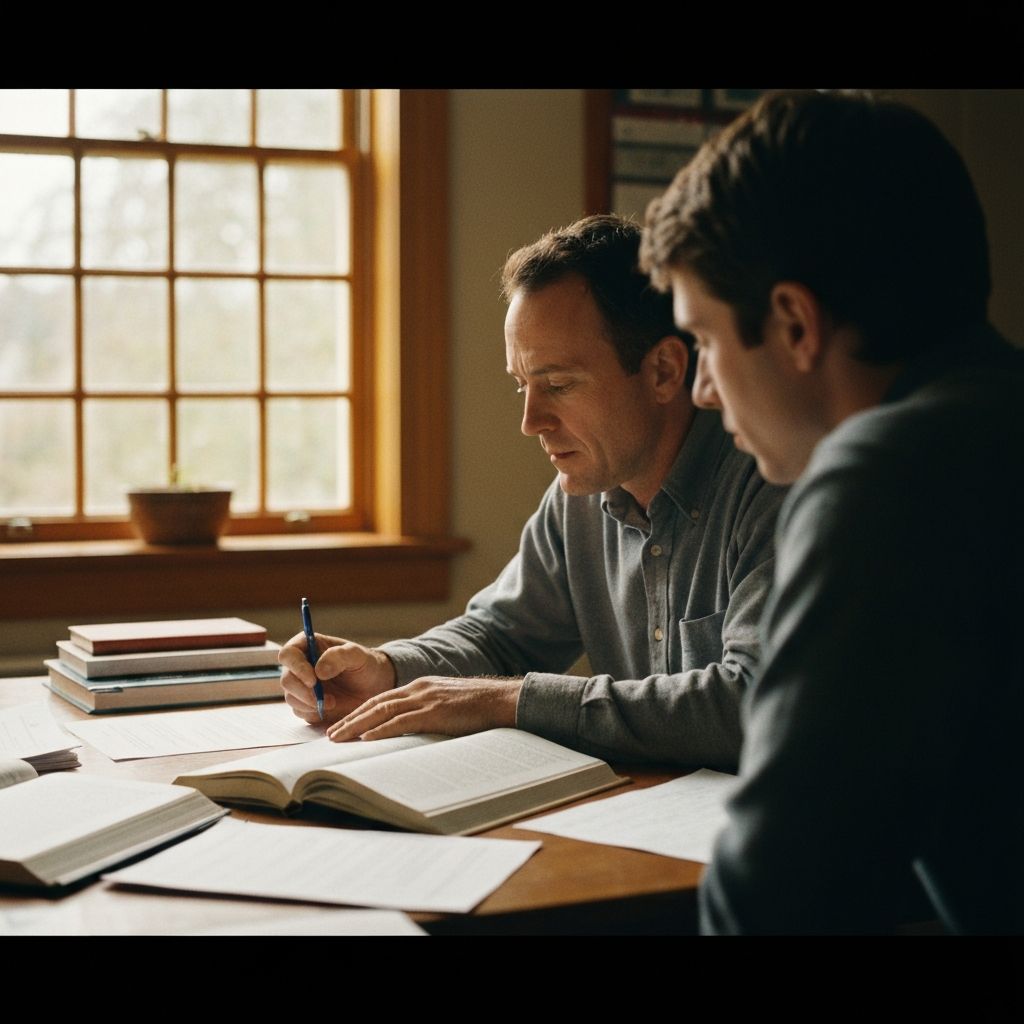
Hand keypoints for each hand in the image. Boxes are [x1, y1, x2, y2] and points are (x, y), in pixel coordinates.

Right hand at [278, 632, 397, 725]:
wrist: (375, 687)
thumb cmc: (366, 665)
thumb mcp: (358, 656)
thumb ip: (339, 656)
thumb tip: (318, 670)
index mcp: (309, 646)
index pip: (288, 654)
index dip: (296, 667)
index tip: (313, 679)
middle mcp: (301, 666)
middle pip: (286, 679)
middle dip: (302, 691)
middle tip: (320, 698)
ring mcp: (302, 686)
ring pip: (291, 697)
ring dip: (308, 703)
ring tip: (333, 702)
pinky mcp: (307, 704)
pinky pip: (300, 711)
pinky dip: (312, 712)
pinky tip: (329, 708)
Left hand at [326, 676, 522, 741]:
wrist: (501, 700)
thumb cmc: (478, 708)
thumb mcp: (447, 705)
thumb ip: (427, 712)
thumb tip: (409, 733)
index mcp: (420, 687)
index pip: (382, 699)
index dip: (359, 712)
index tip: (343, 725)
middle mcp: (418, 689)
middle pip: (375, 703)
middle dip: (350, 720)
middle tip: (330, 735)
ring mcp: (426, 699)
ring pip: (382, 711)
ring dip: (357, 726)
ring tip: (339, 739)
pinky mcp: (434, 712)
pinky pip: (401, 722)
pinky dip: (381, 731)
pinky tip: (366, 739)